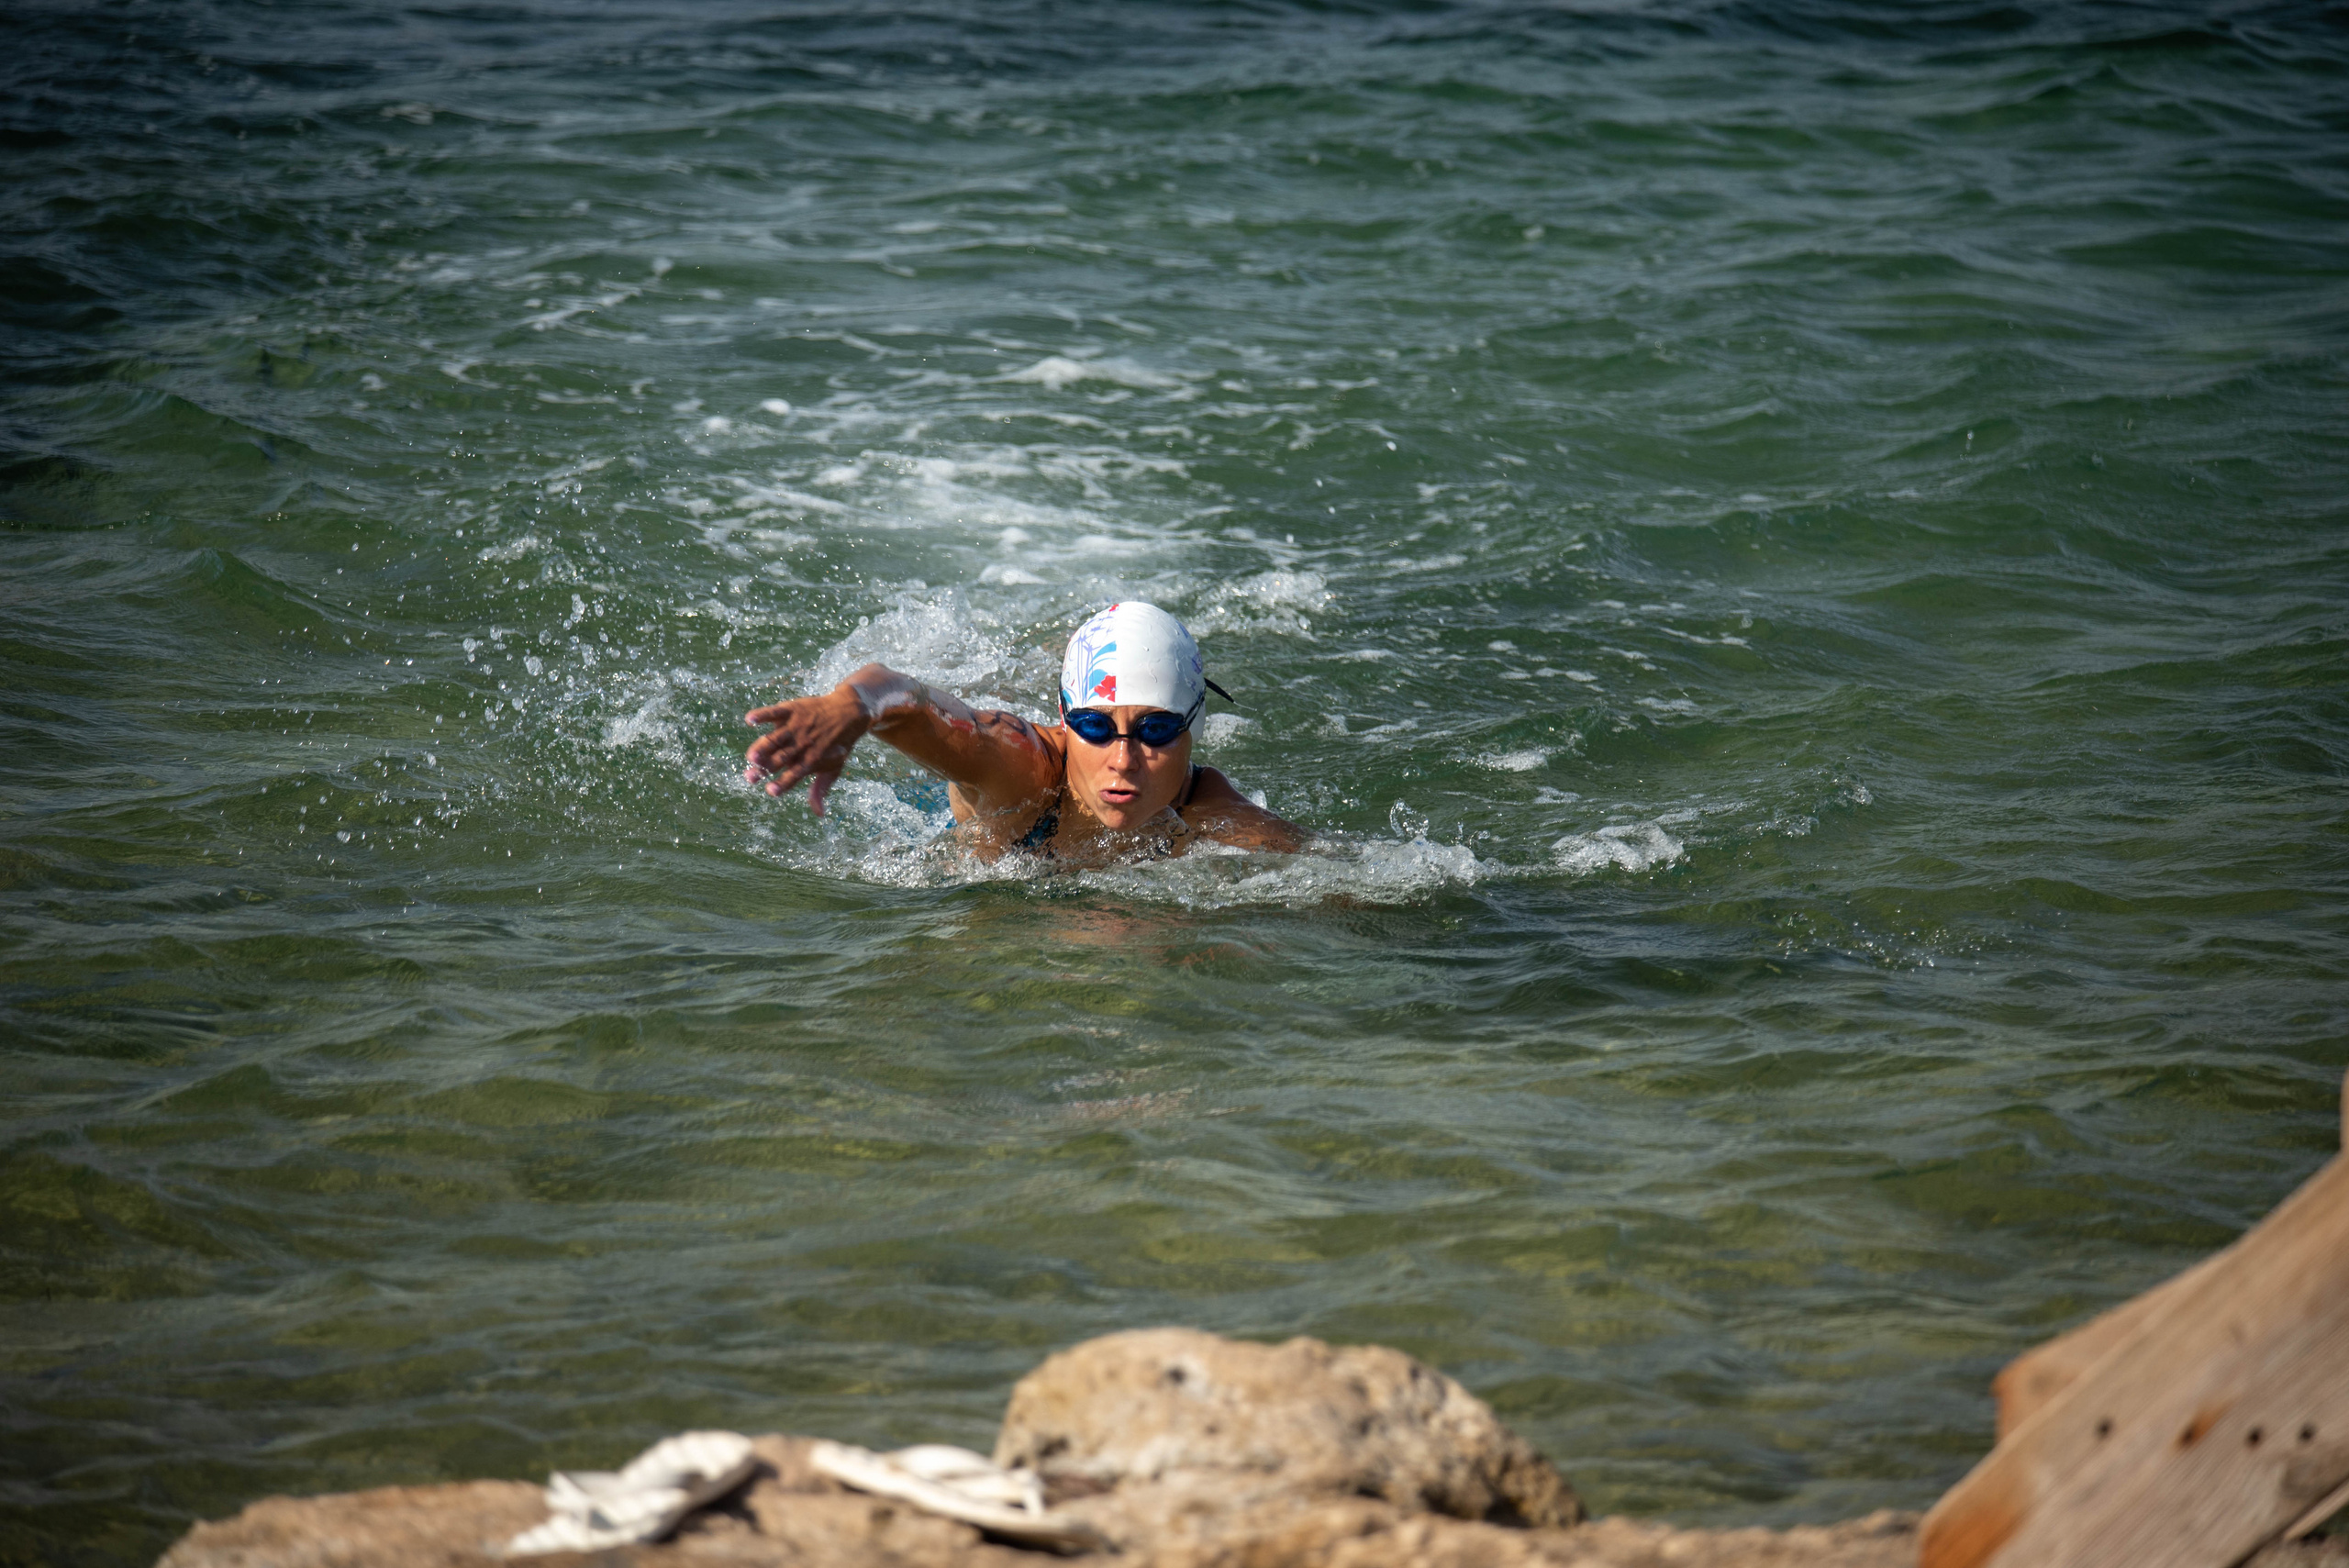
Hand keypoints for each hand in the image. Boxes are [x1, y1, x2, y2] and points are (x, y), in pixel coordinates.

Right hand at [743, 689, 867, 814]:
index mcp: (810, 761)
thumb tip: (820, 814)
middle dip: (764, 769)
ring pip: (775, 739)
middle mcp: (802, 745)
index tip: (771, 791)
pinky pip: (774, 712)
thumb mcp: (833, 768)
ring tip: (751, 757)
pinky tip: (749, 720)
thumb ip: (821, 789)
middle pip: (780, 759)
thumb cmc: (837, 745)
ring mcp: (796, 727)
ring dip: (762, 747)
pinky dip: (762, 715)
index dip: (783, 784)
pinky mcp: (791, 710)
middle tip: (749, 778)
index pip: (794, 775)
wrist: (848, 713)